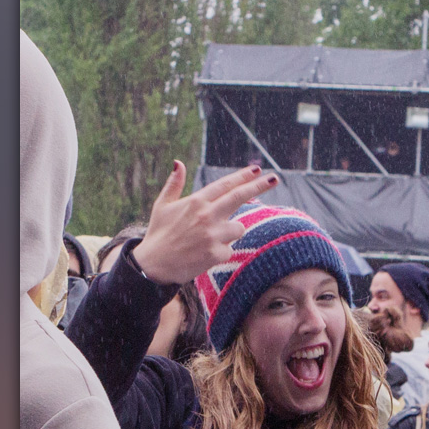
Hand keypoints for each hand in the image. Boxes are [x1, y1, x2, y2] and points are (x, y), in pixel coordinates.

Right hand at [132, 161, 276, 284]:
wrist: (153, 266)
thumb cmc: (159, 234)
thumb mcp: (162, 206)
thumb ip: (174, 184)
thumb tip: (179, 163)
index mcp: (196, 201)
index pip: (225, 185)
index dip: (243, 176)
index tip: (257, 169)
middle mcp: (206, 215)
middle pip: (240, 197)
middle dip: (259, 186)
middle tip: (274, 178)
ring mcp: (212, 234)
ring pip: (239, 228)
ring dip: (230, 232)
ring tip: (207, 239)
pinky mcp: (216, 253)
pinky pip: (230, 249)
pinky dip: (220, 251)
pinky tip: (203, 254)